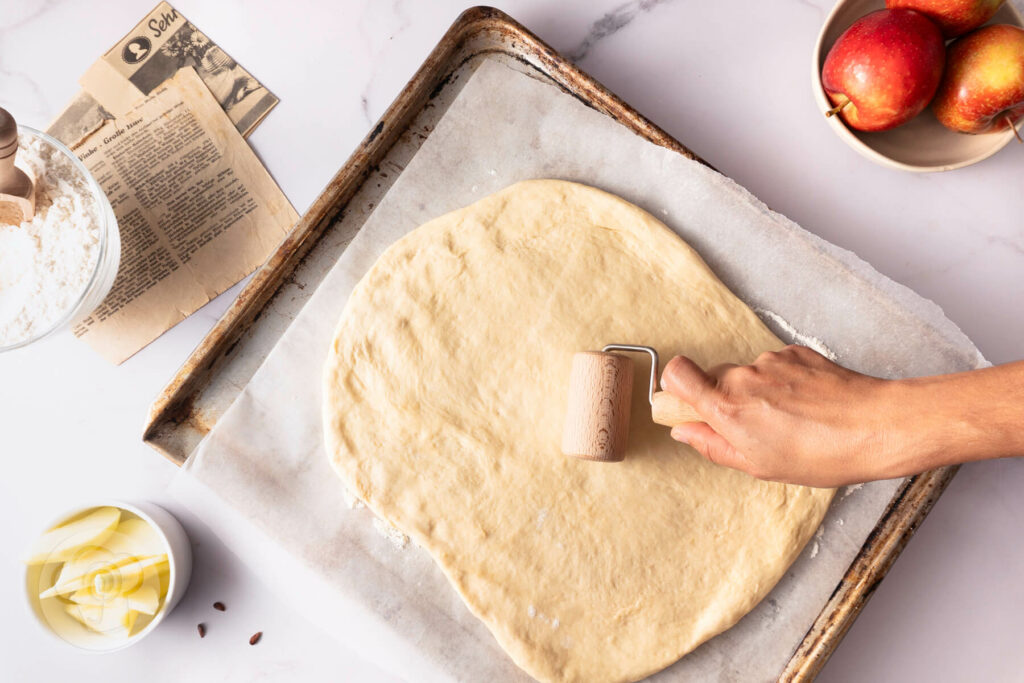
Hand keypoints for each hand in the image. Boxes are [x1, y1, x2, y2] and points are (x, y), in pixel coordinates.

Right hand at [661, 346, 904, 487]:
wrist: (878, 425)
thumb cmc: (823, 454)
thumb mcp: (759, 466)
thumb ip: (714, 446)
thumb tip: (685, 432)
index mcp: (728, 408)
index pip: (676, 374)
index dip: (674, 386)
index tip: (686, 404)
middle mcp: (743, 377)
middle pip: (714, 378)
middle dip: (724, 399)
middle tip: (751, 426)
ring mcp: (770, 362)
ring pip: (747, 374)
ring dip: (757, 393)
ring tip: (789, 420)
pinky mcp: (795, 352)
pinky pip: (774, 366)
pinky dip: (782, 383)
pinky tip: (806, 405)